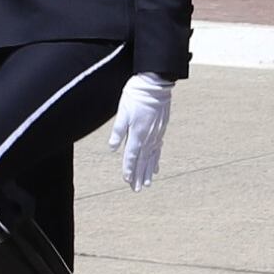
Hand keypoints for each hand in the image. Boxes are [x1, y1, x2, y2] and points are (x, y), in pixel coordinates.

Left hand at [109, 74, 171, 189]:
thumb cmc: (136, 96)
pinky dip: (156, 159)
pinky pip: (158, 149)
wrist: (155, 84)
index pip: (131, 156)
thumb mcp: (122, 112)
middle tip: (137, 189)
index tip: (127, 181)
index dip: (129, 169)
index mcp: (137, 134)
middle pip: (142, 161)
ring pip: (151, 157)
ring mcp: (156, 134)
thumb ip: (118, 131)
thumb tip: (112, 148)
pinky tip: (156, 167)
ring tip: (147, 183)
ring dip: (148, 171)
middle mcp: (148, 137)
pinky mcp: (161, 129)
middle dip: (139, 176)